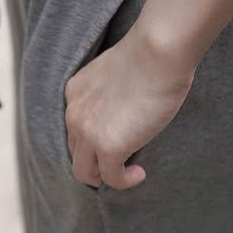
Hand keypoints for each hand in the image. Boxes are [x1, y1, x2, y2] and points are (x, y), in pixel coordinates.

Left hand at [64, 20, 196, 189]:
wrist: (158, 51)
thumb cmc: (152, 55)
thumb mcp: (119, 74)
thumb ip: (114, 94)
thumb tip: (129, 115)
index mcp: (75, 92)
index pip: (75, 128)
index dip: (93, 141)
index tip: (117, 141)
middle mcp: (74, 114)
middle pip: (77, 153)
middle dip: (97, 161)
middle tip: (123, 162)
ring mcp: (88, 132)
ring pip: (85, 171)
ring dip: (107, 175)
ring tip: (130, 170)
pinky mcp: (107, 146)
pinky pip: (111, 178)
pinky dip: (124, 181)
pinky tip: (139, 173)